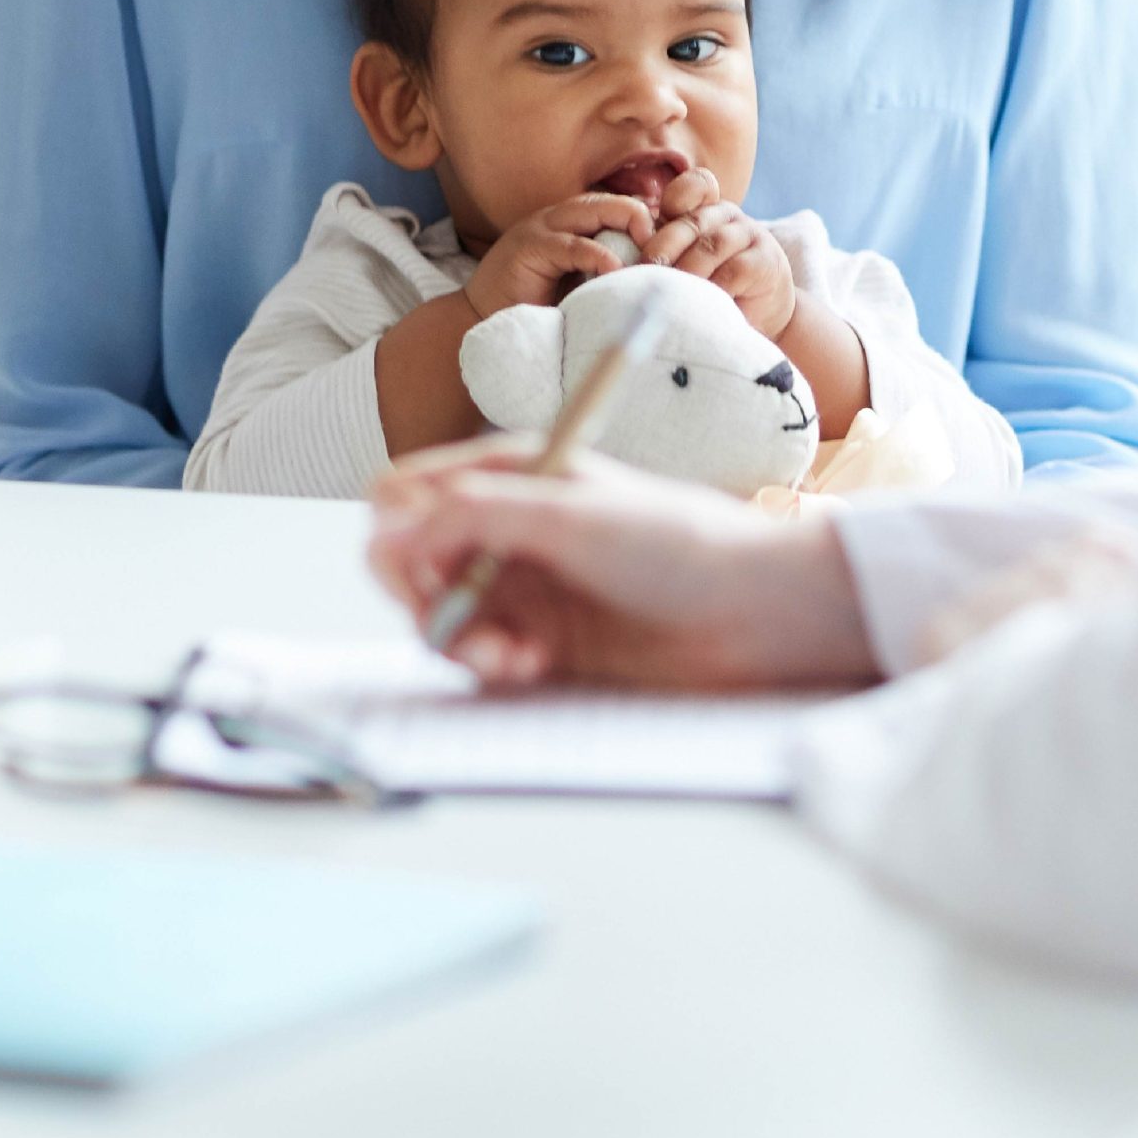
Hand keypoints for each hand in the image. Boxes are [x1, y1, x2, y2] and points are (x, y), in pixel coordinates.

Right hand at [367, 436, 877, 690]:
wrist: (752, 611)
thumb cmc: (680, 544)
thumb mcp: (570, 515)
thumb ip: (473, 517)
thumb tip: (386, 533)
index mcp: (517, 472)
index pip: (409, 494)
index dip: (396, 536)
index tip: (417, 576)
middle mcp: (512, 524)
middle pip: (413, 563)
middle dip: (427, 600)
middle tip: (460, 627)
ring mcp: (526, 584)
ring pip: (441, 616)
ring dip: (463, 641)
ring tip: (512, 656)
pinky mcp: (543, 638)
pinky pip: (480, 655)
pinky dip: (493, 665)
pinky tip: (533, 665)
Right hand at [462, 193, 656, 320]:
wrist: (485, 323)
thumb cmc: (540, 308)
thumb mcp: (585, 284)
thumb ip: (614, 271)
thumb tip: (663, 275)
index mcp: (578, 223)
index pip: (626, 208)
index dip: (654, 225)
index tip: (676, 252)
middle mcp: (563, 217)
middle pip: (620, 202)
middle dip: (649, 223)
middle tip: (668, 254)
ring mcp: (544, 227)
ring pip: (600, 210)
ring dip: (631, 233)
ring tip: (649, 262)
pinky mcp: (530, 247)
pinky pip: (574, 244)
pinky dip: (600, 257)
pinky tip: (616, 272)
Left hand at [636, 169, 794, 338]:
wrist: (763, 310)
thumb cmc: (712, 285)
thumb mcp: (685, 263)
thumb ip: (664, 253)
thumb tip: (620, 264)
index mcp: (704, 209)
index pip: (695, 186)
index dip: (676, 197)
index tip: (653, 224)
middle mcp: (726, 216)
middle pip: (693, 220)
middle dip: (664, 244)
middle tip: (645, 268)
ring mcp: (749, 235)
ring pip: (711, 245)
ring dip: (687, 269)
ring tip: (668, 290)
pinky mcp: (766, 261)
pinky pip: (735, 270)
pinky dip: (714, 287)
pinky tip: (700, 303)